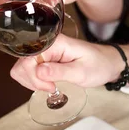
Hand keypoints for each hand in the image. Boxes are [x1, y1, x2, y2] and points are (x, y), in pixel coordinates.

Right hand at [10, 35, 128, 92]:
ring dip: (31, 82)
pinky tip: (46, 83)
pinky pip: (27, 70)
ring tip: (50, 85)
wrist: (107, 63)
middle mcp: (44, 44)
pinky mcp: (42, 58)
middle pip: (21, 64)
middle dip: (32, 80)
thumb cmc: (98, 65)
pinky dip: (33, 81)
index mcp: (53, 42)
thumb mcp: (81, 72)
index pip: (28, 58)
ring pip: (21, 68)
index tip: (51, 86)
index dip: (34, 76)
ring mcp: (42, 51)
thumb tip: (39, 71)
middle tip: (51, 87)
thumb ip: (59, 71)